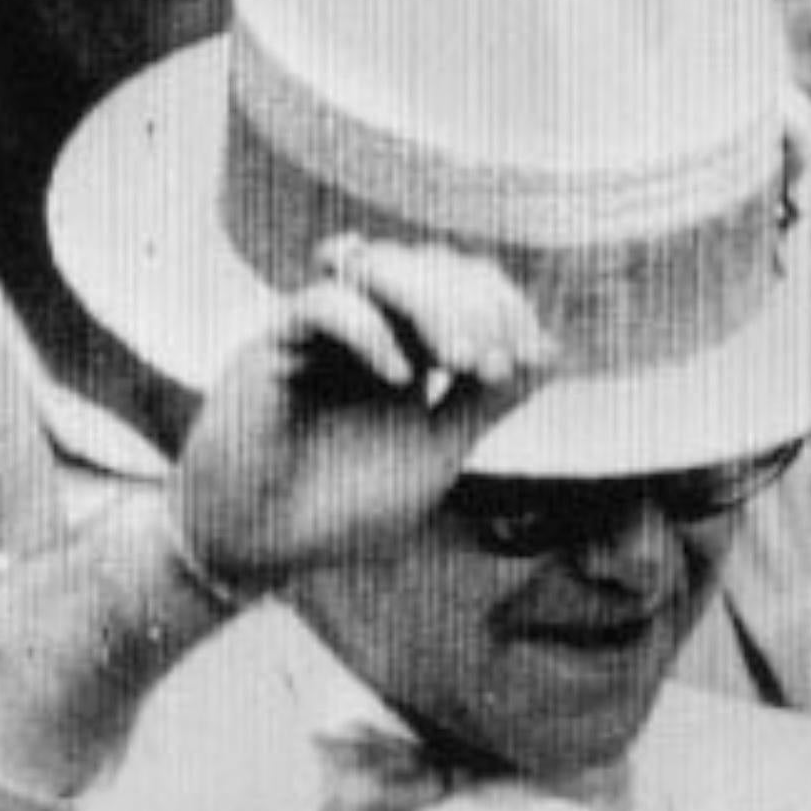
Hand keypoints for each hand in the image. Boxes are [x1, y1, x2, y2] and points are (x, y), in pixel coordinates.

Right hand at [170, 235, 554, 593]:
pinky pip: (323, 305)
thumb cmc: (341, 508)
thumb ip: (483, 404)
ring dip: (432, 302)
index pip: (466, 286)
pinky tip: (400, 379)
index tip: (532, 357)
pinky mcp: (273, 345)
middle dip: (476, 302)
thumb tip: (552, 353)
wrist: (258, 547)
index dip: (507, 307)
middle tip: (494, 362)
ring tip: (461, 361)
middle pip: (429, 263)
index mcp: (412, 348)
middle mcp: (368, 327)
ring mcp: (321, 331)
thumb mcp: (434, 456)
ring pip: (378, 264)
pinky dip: (370, 330)